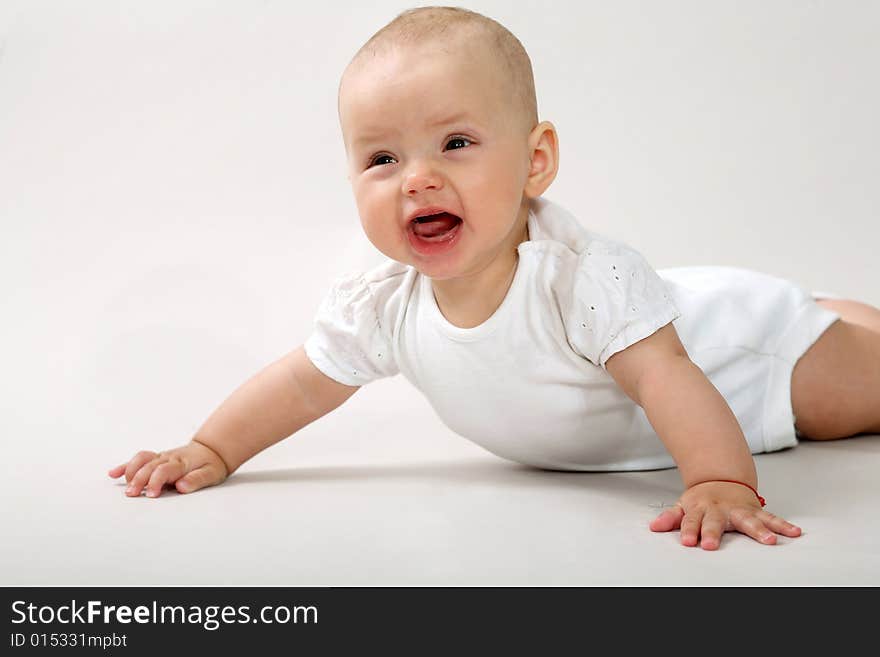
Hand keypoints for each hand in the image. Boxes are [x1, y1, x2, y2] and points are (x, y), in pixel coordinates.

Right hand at [107, 440, 228, 497]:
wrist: (212, 450)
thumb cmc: (211, 464)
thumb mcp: (211, 474)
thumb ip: (196, 480)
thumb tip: (181, 486)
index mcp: (182, 463)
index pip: (164, 470)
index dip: (156, 481)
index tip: (151, 495)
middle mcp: (169, 458)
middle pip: (149, 466)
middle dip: (139, 480)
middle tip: (132, 495)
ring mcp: (161, 457)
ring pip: (141, 460)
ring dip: (130, 472)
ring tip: (126, 488)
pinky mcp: (156, 458)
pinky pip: (139, 459)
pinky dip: (125, 466)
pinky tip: (113, 474)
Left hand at [649, 481, 801, 549]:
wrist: (721, 479)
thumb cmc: (702, 500)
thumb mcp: (683, 506)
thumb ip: (671, 517)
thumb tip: (654, 527)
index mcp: (700, 509)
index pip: (692, 521)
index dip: (690, 531)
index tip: (688, 542)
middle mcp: (720, 509)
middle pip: (716, 522)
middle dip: (714, 533)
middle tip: (712, 545)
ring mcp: (739, 510)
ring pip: (749, 520)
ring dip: (759, 530)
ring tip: (769, 541)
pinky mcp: (756, 511)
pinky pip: (771, 517)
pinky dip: (783, 525)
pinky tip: (794, 532)